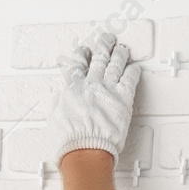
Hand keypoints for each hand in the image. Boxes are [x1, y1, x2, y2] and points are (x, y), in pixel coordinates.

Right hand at [44, 32, 141, 165]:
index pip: (77, 65)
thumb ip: (58, 104)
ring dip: (118, 54)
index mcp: (72, 89)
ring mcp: (108, 90)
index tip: (84, 50)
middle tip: (106, 39)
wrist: (85, 151)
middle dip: (102, 47)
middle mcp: (90, 85)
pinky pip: (130, 79)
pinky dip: (132, 71)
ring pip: (114, 64)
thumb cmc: (69, 141)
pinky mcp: (123, 99)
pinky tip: (134, 66)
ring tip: (122, 48)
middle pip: (98, 60)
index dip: (81, 55)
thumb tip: (58, 97)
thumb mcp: (54, 119)